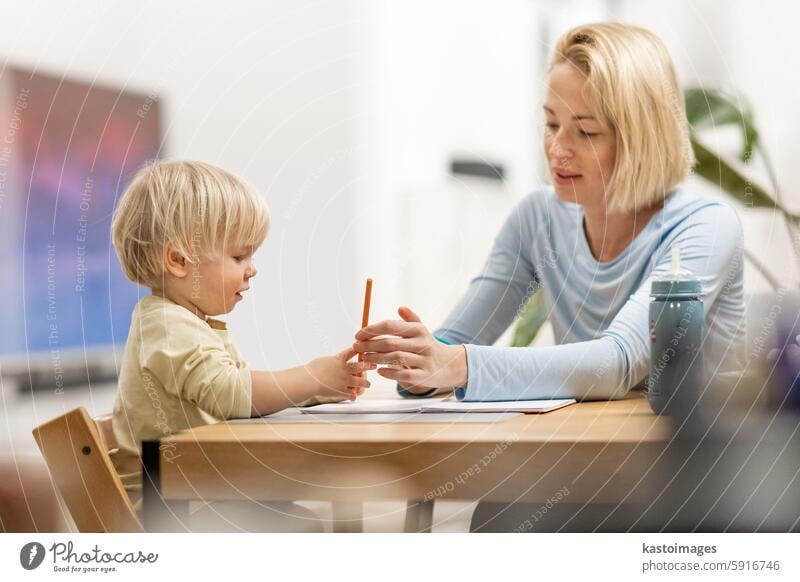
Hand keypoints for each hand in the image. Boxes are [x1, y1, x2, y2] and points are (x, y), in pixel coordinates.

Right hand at [309, 347, 374, 400]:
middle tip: (374, 366)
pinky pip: (351, 395)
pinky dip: (353, 396)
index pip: (352, 352)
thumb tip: (335, 361)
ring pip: (360, 382)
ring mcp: (345, 381)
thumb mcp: (325, 360)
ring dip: (365, 383)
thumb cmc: (313, 369)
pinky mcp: (341, 391)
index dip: (360, 350)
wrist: (309, 380)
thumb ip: (333, 360)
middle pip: (361, 367)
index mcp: (339, 359)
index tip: (366, 349)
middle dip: (369, 366)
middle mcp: (345, 370)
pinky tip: (354, 397)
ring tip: (368, 384)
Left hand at [353, 306, 467, 392]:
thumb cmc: (429, 346)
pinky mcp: (424, 375)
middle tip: (357, 346)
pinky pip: (404, 374)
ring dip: (377, 358)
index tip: (359, 334)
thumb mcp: (422, 330)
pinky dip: (390, 372)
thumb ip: (410, 319)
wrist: (450, 365)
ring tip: (365, 357)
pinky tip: (380, 370)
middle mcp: (422, 343)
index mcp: (418, 330)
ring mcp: (424, 360)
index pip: (390, 326)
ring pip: (395, 358)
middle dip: (370, 344)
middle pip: (390, 342)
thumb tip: (400, 308)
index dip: (372, 329)